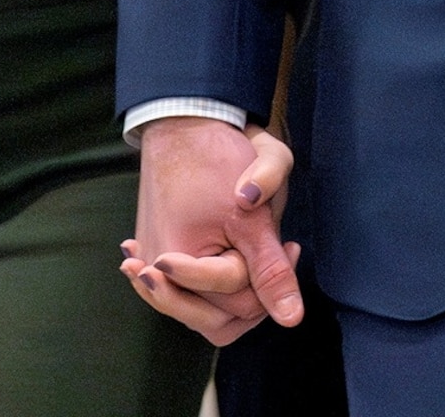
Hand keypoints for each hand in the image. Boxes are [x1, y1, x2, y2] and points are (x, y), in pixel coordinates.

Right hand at [119, 118, 303, 344]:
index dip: (270, 276)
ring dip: (235, 290)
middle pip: (218, 321)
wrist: (183, 123)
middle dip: (253, 293)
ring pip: (203, 312)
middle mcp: (156, 274)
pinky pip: (187, 292)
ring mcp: (152, 266)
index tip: (289, 241)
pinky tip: (232, 257)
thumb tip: (292, 320)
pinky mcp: (155, 255)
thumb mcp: (253, 217)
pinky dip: (215, 282)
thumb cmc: (216, 160)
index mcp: (177, 265)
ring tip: (256, 252)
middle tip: (278, 250)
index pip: (238, 304)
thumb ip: (271, 270)